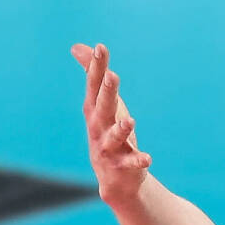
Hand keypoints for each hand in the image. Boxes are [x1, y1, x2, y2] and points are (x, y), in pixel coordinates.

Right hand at [72, 42, 151, 206]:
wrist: (114, 177)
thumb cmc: (109, 131)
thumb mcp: (102, 102)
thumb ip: (93, 75)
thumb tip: (76, 47)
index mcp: (95, 109)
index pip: (95, 85)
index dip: (96, 67)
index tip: (101, 47)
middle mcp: (99, 127)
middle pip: (103, 107)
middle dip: (107, 92)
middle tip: (112, 76)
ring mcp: (109, 147)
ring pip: (114, 137)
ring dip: (121, 129)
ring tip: (130, 120)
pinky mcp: (122, 166)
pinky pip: (130, 163)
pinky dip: (137, 160)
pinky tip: (147, 157)